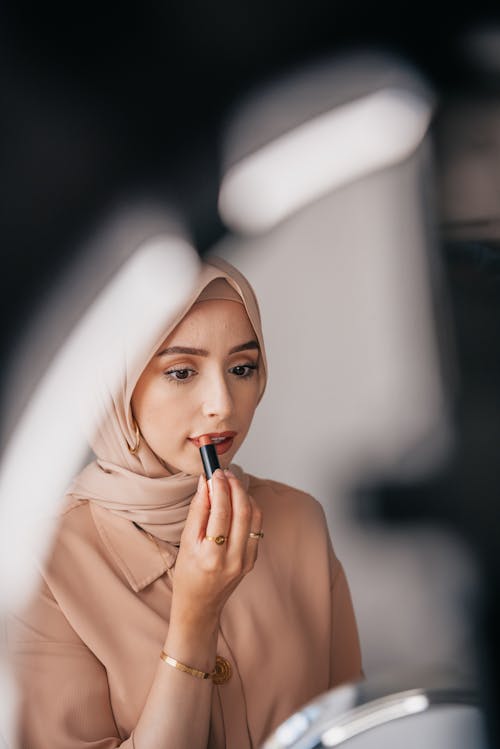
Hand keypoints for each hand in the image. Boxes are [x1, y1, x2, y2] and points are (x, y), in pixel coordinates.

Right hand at [171, 469, 261, 630]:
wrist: (200, 604)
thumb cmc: (188, 573)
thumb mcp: (186, 542)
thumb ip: (197, 511)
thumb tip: (205, 483)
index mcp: (211, 556)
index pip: (220, 512)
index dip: (219, 488)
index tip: (215, 473)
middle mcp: (232, 559)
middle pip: (242, 511)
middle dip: (235, 486)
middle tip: (225, 473)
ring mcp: (246, 560)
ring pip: (254, 517)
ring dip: (244, 495)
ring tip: (231, 484)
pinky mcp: (253, 559)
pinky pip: (256, 527)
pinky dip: (249, 509)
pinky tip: (238, 502)